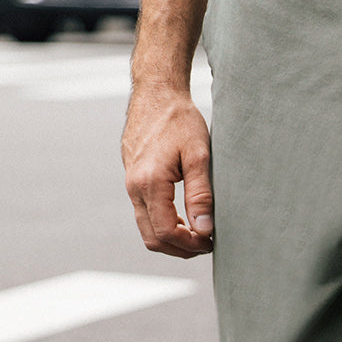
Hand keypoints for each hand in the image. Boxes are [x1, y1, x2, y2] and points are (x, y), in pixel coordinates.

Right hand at [122, 86, 213, 257]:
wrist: (156, 92)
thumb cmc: (179, 119)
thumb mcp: (199, 155)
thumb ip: (201, 195)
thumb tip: (204, 230)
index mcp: (149, 183)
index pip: (166, 233)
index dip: (190, 245)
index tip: (211, 241)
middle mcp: (134, 187)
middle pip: (153, 238)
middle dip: (180, 249)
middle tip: (206, 243)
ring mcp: (130, 184)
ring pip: (147, 228)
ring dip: (172, 238)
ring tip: (199, 233)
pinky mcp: (132, 179)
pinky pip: (144, 213)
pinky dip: (164, 223)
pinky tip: (185, 217)